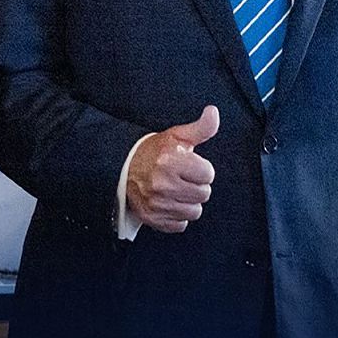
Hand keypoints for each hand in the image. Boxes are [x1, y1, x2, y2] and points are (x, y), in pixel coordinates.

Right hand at [126, 105, 218, 232]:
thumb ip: (200, 127)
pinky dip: (177, 215)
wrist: (123, 167)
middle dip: (196, 185)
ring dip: (188, 202)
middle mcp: (163, 184)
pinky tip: (169, 202)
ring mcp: (157, 203)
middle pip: (203, 194)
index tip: (190, 166)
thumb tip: (213, 113)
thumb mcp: (177, 135)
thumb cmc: (154, 151)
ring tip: (177, 190)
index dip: (202, 169)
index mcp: (170, 161)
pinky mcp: (153, 218)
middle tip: (183, 178)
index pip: (208, 175)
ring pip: (194, 211)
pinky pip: (180, 224)